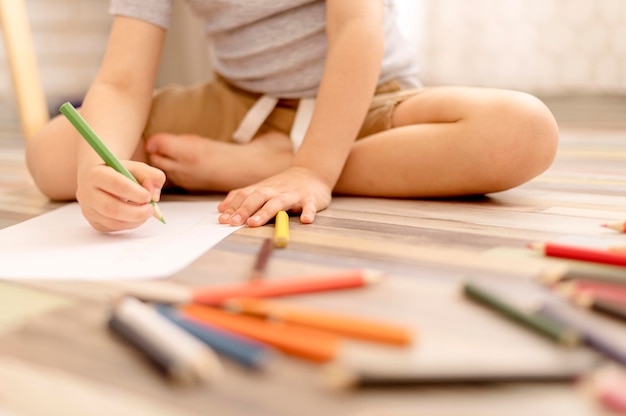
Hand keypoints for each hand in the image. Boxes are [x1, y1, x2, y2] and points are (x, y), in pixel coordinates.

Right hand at [76, 161, 165, 231]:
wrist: (101, 179)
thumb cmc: (121, 172)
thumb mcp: (138, 168)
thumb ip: (151, 176)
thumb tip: (154, 195)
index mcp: (96, 174)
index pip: (116, 184)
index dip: (135, 192)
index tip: (148, 196)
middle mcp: (87, 192)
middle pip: (112, 208)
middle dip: (136, 212)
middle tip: (151, 209)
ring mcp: (88, 209)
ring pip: (113, 222)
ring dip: (135, 220)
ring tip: (146, 211)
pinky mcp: (94, 222)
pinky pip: (114, 228)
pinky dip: (130, 224)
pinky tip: (137, 216)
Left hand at [217, 167, 331, 226]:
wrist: (311, 174)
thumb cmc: (283, 186)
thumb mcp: (261, 189)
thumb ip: (242, 198)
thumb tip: (221, 209)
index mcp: (263, 189)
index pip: (244, 196)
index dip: (233, 207)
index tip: (222, 220)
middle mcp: (275, 191)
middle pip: (258, 197)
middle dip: (244, 209)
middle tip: (233, 222)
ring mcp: (293, 194)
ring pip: (278, 202)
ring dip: (265, 212)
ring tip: (254, 223)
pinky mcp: (310, 199)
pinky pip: (309, 206)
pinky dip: (308, 212)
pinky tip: (305, 220)